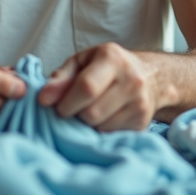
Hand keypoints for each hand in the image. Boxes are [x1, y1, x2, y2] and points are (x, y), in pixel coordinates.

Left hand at [37, 43, 166, 131]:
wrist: (152, 76)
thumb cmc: (109, 66)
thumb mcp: (83, 61)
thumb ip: (61, 77)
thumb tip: (43, 99)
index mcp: (113, 59)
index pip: (86, 88)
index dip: (66, 102)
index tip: (56, 107)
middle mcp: (131, 80)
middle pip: (92, 112)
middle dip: (76, 115)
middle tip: (75, 108)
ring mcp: (140, 103)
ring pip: (100, 127)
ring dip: (88, 124)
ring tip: (91, 110)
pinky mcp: (142, 123)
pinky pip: (111, 135)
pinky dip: (101, 130)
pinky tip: (104, 117)